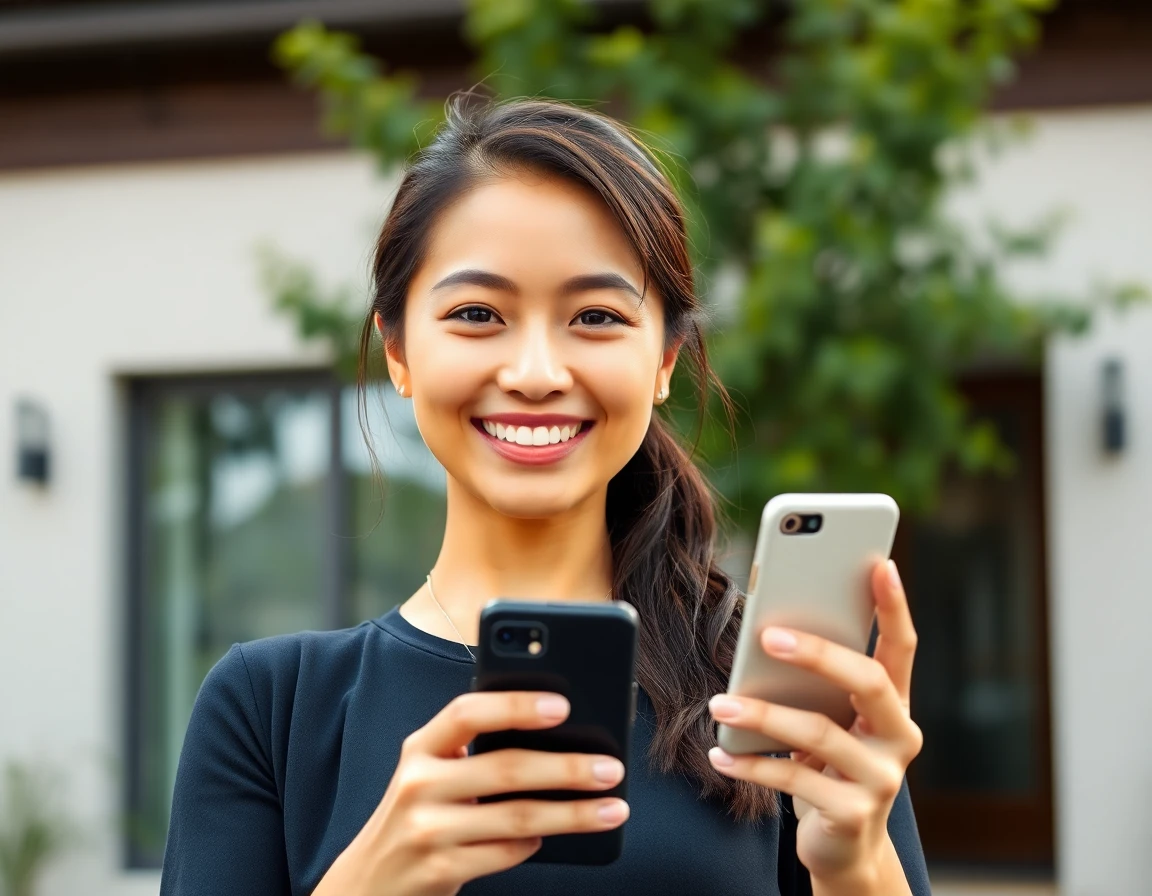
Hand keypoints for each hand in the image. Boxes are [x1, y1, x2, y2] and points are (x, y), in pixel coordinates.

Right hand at [314, 691, 628, 895]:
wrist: (368, 883)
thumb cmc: (422, 813)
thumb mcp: (434, 772)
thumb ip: (476, 750)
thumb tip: (560, 734)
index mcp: (421, 747)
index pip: (467, 712)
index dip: (515, 705)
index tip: (563, 705)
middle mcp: (418, 784)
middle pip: (505, 768)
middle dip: (567, 768)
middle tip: (611, 767)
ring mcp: (426, 830)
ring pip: (517, 818)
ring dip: (573, 813)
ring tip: (613, 808)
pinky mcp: (439, 870)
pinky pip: (505, 854)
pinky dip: (536, 844)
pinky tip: (554, 836)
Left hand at [707, 560, 921, 887]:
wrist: (847, 848)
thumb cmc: (830, 765)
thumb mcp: (830, 721)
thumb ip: (816, 684)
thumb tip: (768, 633)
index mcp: (895, 704)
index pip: (902, 646)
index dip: (895, 606)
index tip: (881, 562)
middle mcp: (899, 736)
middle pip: (868, 681)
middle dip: (819, 653)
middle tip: (770, 635)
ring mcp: (881, 778)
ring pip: (819, 732)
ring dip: (763, 714)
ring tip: (721, 702)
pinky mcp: (852, 813)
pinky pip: (793, 779)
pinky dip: (751, 764)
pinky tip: (720, 754)